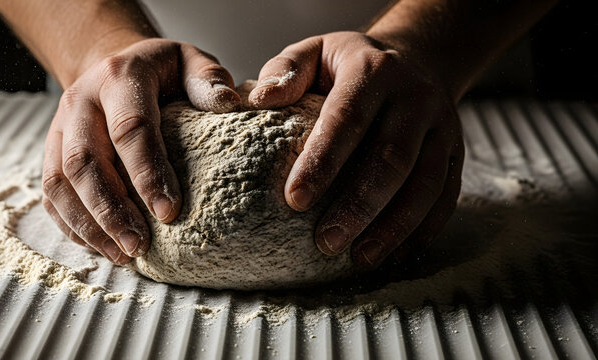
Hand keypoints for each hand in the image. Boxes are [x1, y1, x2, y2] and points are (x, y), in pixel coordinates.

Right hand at [42, 38, 240, 263]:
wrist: (114, 64)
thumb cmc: (161, 72)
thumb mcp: (189, 62)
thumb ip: (208, 79)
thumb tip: (229, 105)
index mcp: (119, 77)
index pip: (130, 129)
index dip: (147, 173)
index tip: (169, 213)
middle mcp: (80, 102)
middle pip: (85, 161)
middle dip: (111, 210)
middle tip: (140, 246)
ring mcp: (60, 127)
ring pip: (60, 182)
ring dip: (89, 224)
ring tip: (123, 254)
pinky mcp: (51, 150)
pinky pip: (51, 192)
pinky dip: (72, 224)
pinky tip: (101, 246)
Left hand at [249, 31, 463, 268]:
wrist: (415, 58)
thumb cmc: (350, 64)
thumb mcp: (315, 51)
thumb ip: (285, 70)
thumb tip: (261, 101)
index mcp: (374, 71)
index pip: (348, 119)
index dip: (323, 161)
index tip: (295, 200)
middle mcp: (415, 98)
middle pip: (391, 158)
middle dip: (359, 206)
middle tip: (326, 243)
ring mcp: (442, 127)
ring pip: (425, 184)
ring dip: (393, 227)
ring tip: (360, 259)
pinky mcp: (456, 153)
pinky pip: (446, 197)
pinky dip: (422, 231)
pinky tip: (395, 255)